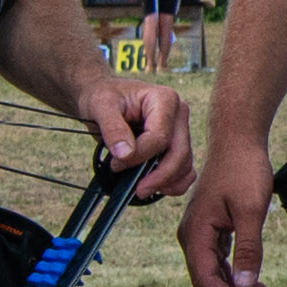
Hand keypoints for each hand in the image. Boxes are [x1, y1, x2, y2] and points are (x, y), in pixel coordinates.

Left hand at [75, 69, 197, 205]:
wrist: (103, 97)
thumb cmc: (103, 96)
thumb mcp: (101, 106)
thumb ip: (113, 128)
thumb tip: (126, 154)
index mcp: (165, 99)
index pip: (161, 137)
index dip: (140, 156)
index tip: (116, 164)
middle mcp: (178, 114)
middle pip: (179, 153)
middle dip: (159, 176)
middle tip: (138, 190)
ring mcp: (180, 131)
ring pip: (185, 165)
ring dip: (167, 182)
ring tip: (143, 190)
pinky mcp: (176, 145)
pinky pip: (185, 170)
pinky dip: (174, 183)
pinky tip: (155, 188)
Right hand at [180, 130, 275, 286]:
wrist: (238, 140)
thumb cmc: (243, 169)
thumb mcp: (251, 211)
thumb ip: (248, 249)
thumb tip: (244, 285)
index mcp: (196, 234)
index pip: (207, 282)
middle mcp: (192, 237)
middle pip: (210, 283)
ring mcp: (200, 234)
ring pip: (216, 275)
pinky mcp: (211, 230)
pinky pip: (220, 262)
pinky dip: (237, 276)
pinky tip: (255, 286)